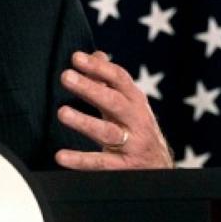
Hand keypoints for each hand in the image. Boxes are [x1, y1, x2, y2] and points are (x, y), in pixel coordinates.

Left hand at [55, 51, 172, 169]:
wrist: (159, 168)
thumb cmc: (136, 129)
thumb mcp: (128, 104)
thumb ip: (110, 81)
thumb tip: (97, 53)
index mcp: (135, 102)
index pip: (119, 79)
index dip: (98, 67)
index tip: (76, 58)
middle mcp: (136, 120)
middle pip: (113, 101)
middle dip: (90, 88)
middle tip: (66, 76)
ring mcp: (132, 144)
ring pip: (107, 132)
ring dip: (84, 122)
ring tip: (62, 113)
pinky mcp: (124, 168)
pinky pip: (101, 163)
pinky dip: (80, 160)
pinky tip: (61, 156)